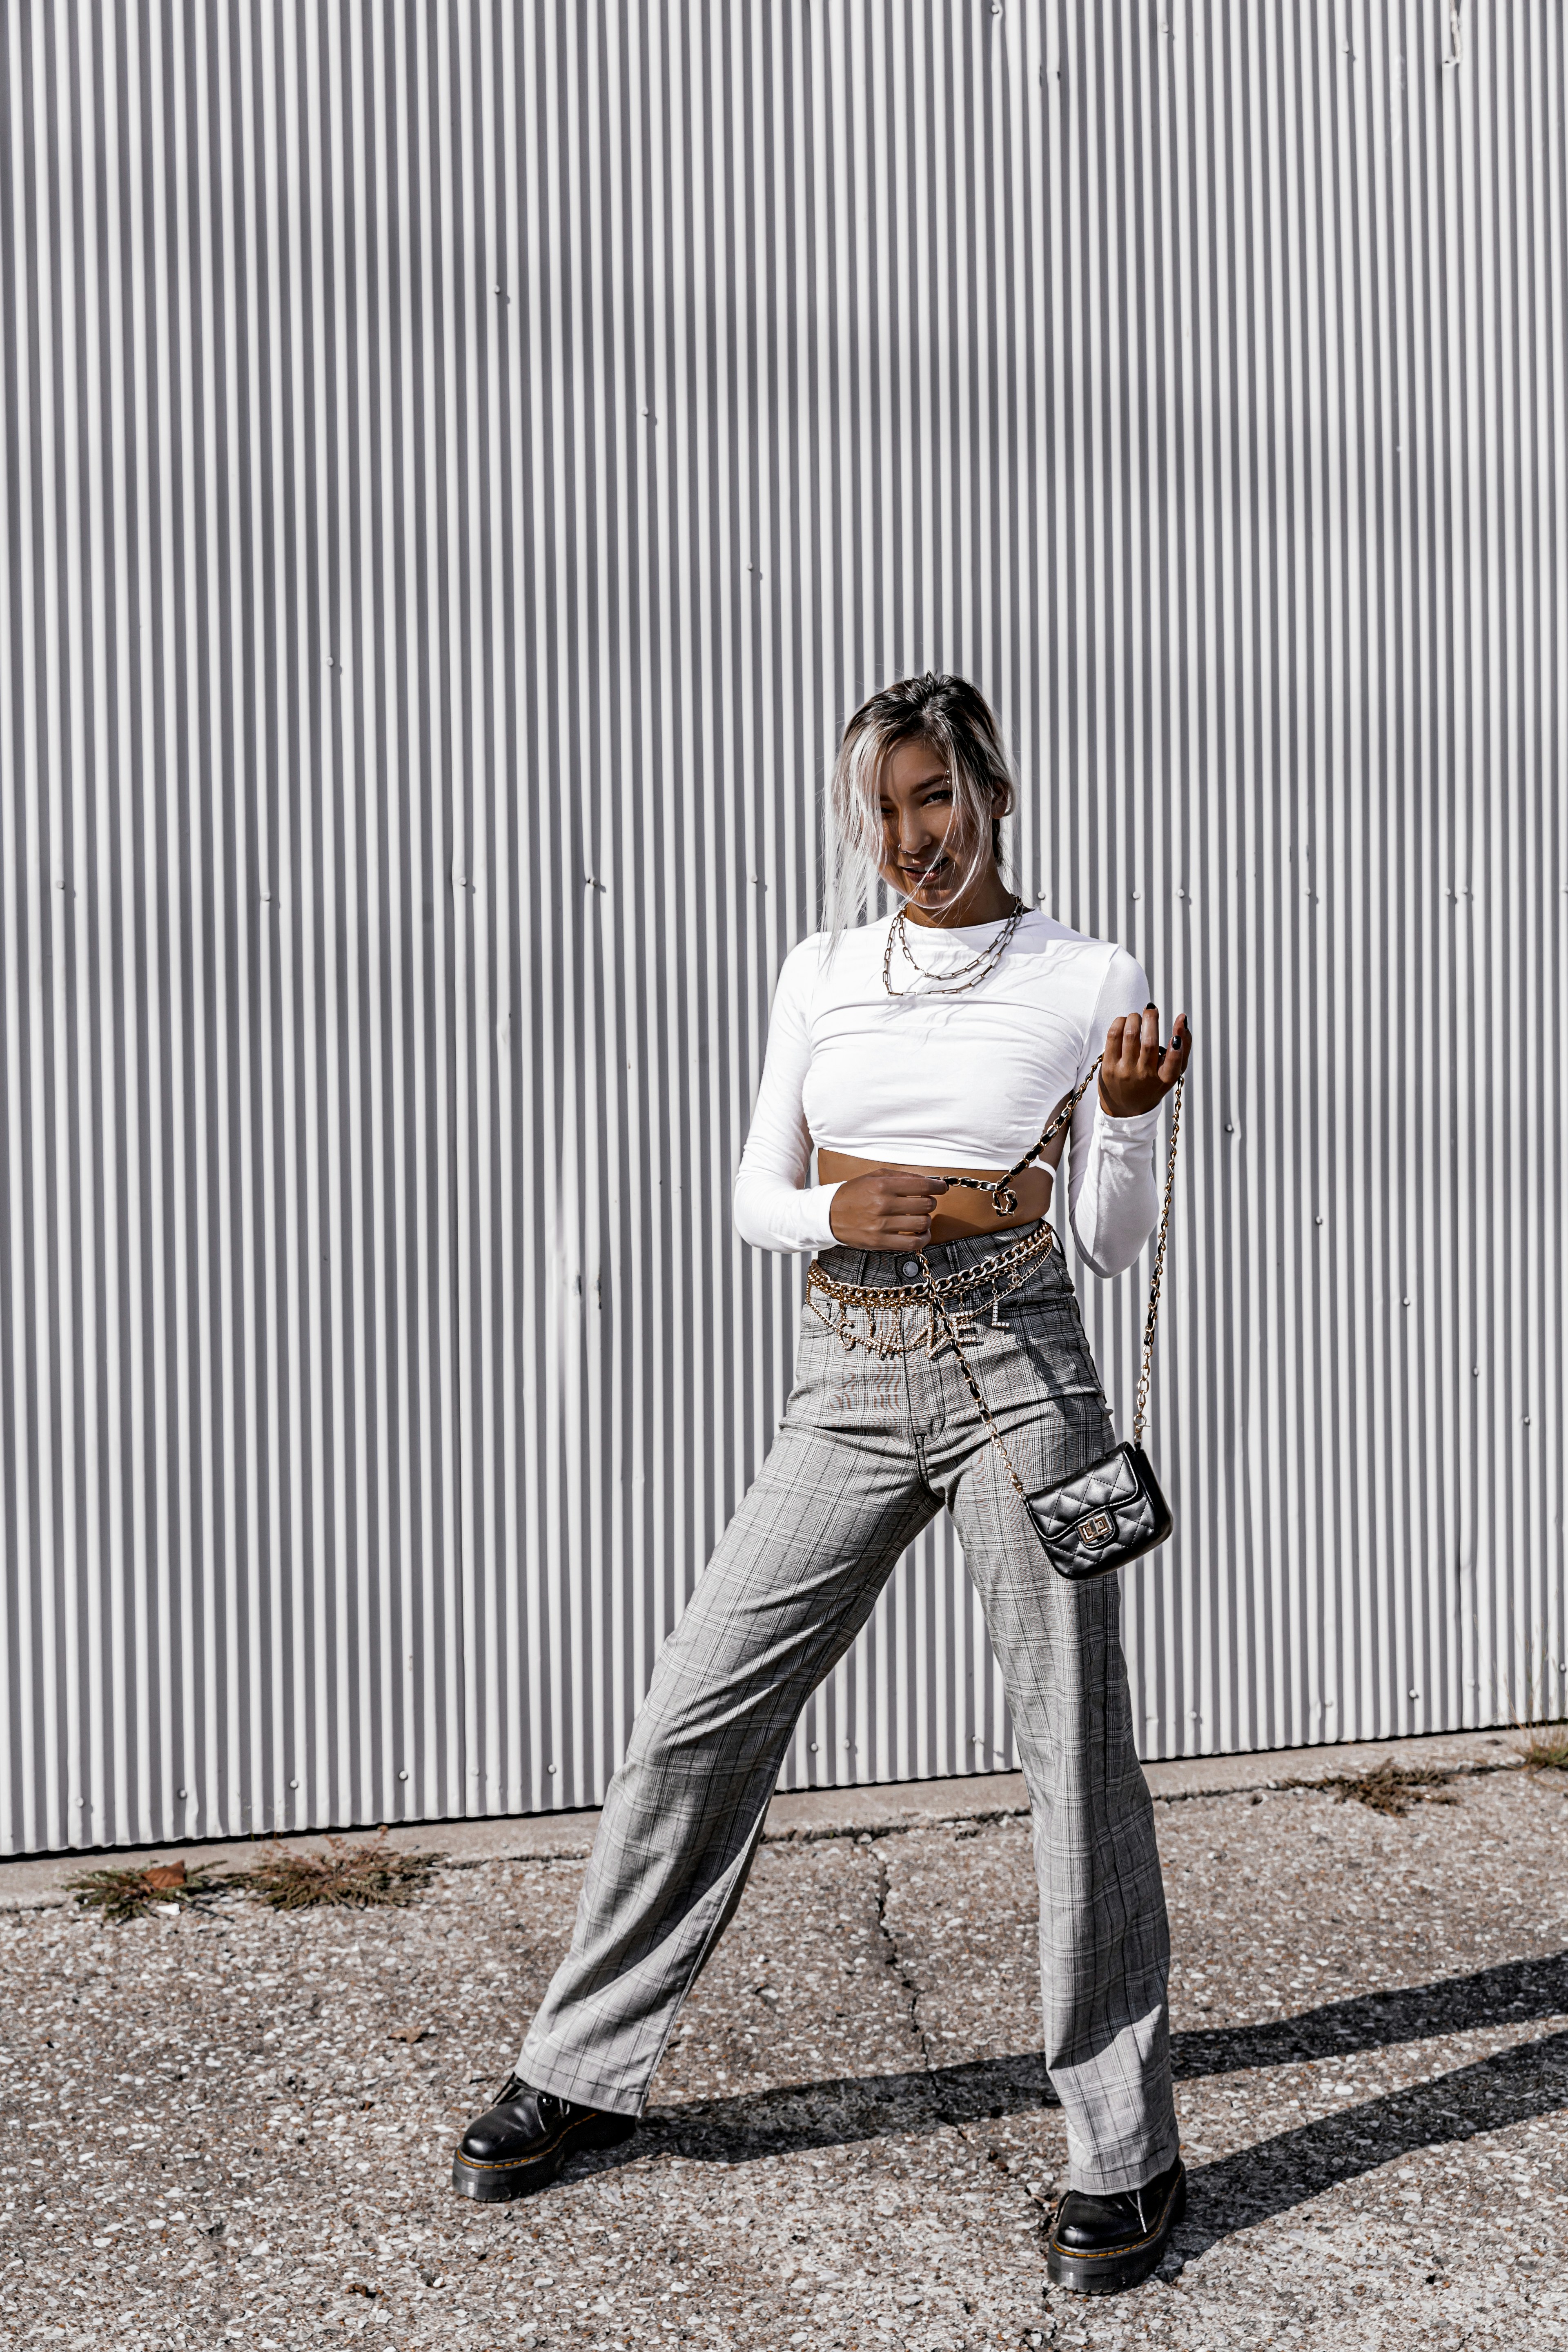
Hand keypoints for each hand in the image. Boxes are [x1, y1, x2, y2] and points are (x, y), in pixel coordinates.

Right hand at [828, 1168, 949, 1249]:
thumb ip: (902, 1177)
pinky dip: (923, 1238)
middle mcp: (883, 1205)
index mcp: (882, 1185)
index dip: (938, 1186)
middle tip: (926, 1201)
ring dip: (927, 1220)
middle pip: (925, 1205)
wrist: (829, 1215)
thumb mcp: (874, 1176)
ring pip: (922, 1224)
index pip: (922, 1185)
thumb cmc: (854, 1194)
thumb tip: (929, 1181)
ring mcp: (881, 1225)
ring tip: (921, 1217)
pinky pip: (913, 1243)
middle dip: (931, 1202)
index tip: (942, 1187)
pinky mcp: (880, 1242)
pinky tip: (921, 1233)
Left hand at [1098, 1005, 1192, 1117]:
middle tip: (1152, 1009)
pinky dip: (1120, 1022)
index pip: (1174, 1061)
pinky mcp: (1108, 1067)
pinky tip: (1124, 1021)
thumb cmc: (1152, 1083)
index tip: (1179, 1023)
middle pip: (1149, 1043)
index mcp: (1165, 1078)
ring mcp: (1125, 1072)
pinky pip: (1113, 1037)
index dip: (1179, 1042)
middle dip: (1151, 1019)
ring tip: (1137, 1016)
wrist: (1124, 1108)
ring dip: (1135, 1018)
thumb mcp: (1171, 1072)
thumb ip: (1183, 1047)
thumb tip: (1182, 1019)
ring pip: (1130, 1035)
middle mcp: (1145, 1076)